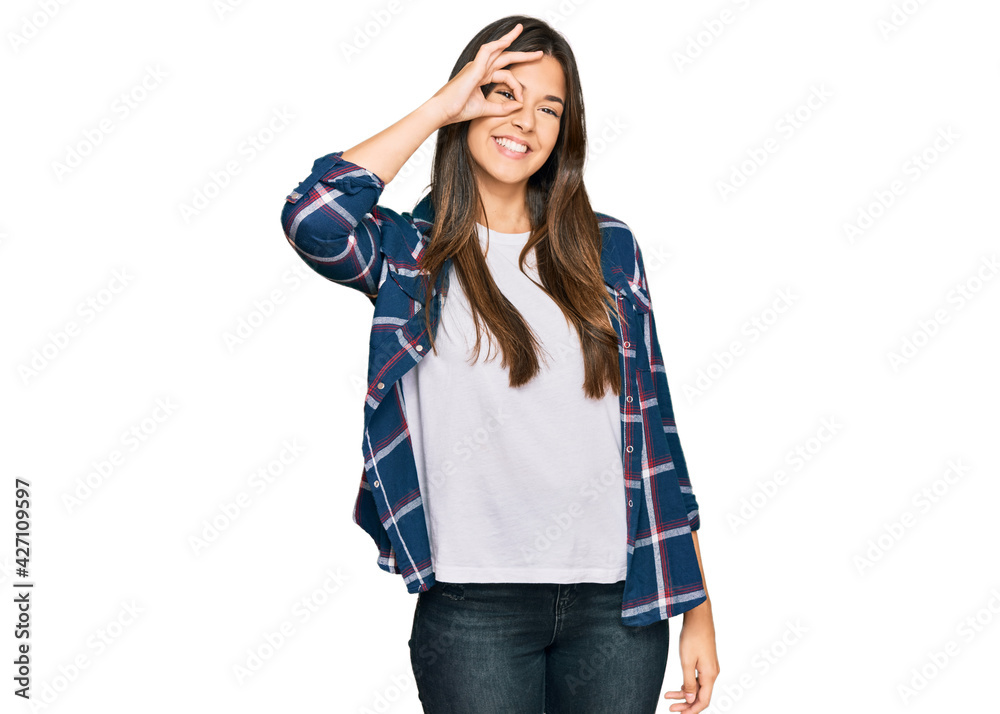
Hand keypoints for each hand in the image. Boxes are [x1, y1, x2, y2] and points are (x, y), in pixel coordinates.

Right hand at [429, 22, 543, 125]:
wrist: (443, 111)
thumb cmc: (458, 110)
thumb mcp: (485, 109)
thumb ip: (501, 108)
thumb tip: (518, 105)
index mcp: (480, 77)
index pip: (504, 74)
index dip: (516, 86)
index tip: (521, 99)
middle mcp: (479, 69)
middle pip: (504, 57)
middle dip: (522, 54)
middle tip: (539, 53)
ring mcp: (476, 66)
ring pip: (497, 49)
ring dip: (511, 40)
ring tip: (522, 33)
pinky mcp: (474, 67)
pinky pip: (487, 50)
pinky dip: (498, 44)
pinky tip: (508, 40)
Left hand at [662, 611, 719, 711]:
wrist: (699, 616)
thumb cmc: (692, 636)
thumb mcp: (686, 661)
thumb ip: (688, 682)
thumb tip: (690, 700)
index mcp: (710, 675)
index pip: (703, 701)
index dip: (691, 710)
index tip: (678, 713)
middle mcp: (712, 673)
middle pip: (701, 696)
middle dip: (686, 704)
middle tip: (670, 707)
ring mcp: (710, 667)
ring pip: (698, 687)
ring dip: (684, 694)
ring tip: (667, 696)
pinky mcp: (706, 661)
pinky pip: (698, 679)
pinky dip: (688, 684)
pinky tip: (678, 686)